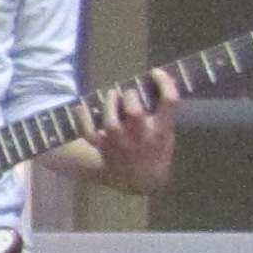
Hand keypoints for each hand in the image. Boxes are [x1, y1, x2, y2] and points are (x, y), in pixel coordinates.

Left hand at [80, 67, 183, 196]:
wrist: (141, 180)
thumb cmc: (156, 151)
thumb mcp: (168, 132)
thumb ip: (163, 112)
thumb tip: (160, 79)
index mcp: (162, 131)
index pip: (169, 101)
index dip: (163, 82)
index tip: (156, 72)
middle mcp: (141, 136)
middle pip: (134, 109)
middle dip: (130, 96)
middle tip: (129, 95)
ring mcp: (120, 143)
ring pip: (111, 119)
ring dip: (110, 102)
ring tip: (113, 97)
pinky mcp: (102, 147)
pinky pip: (88, 131)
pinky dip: (83, 117)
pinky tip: (83, 107)